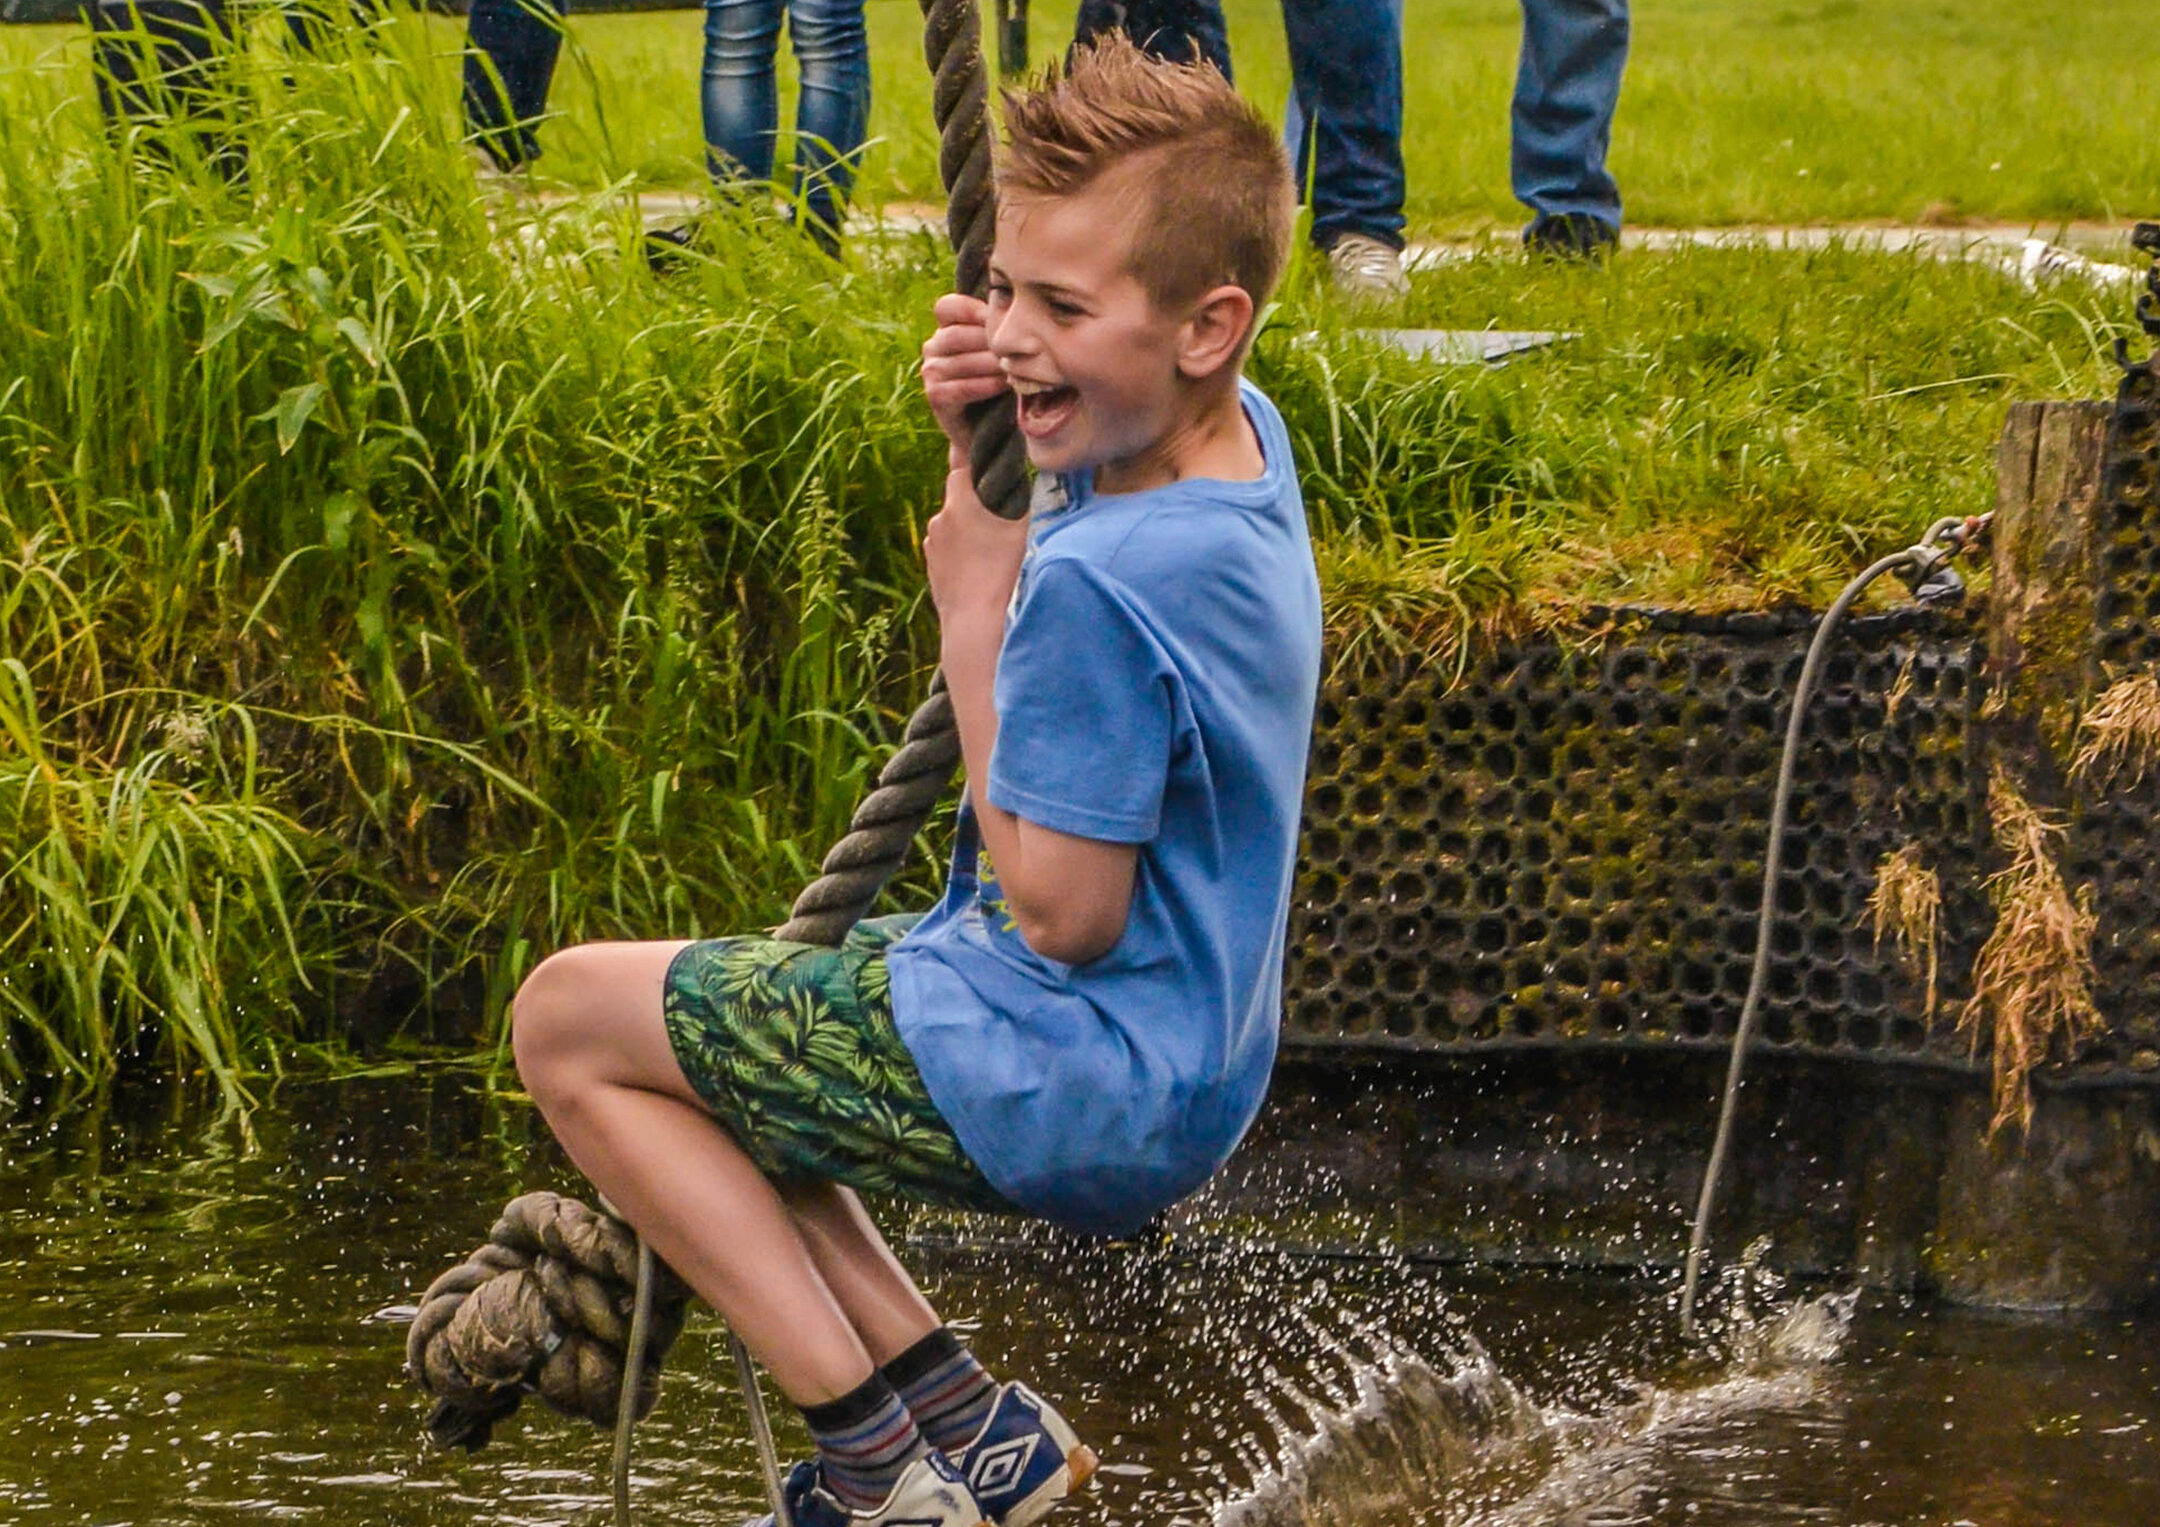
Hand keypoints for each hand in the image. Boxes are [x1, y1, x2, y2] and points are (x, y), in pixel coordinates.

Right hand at [920, 293, 1007, 451]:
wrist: (985, 429)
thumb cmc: (997, 382)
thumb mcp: (997, 351)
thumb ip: (997, 330)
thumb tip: (1021, 308)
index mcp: (945, 330)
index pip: (947, 307)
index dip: (972, 310)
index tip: (999, 321)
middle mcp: (933, 348)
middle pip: (957, 335)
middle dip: (990, 342)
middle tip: (1019, 350)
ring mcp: (930, 373)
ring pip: (961, 362)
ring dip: (992, 365)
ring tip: (1016, 369)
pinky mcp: (936, 397)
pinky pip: (961, 388)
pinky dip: (985, 386)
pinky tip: (1004, 386)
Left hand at [923, 463, 1028, 626]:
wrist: (972, 614)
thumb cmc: (999, 569)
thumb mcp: (1018, 527)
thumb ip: (1014, 497)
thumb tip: (1012, 481)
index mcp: (959, 503)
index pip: (960, 470)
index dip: (974, 472)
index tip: (988, 480)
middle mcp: (939, 518)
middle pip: (956, 499)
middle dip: (973, 505)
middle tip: (995, 522)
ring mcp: (931, 541)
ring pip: (951, 524)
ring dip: (966, 529)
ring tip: (987, 550)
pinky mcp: (929, 560)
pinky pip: (946, 545)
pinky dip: (958, 549)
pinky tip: (975, 565)